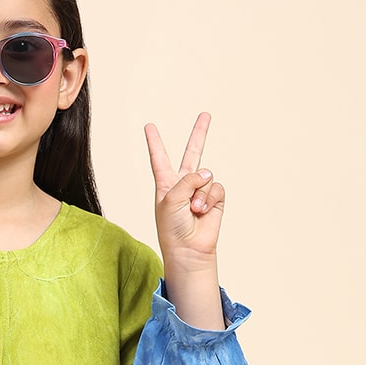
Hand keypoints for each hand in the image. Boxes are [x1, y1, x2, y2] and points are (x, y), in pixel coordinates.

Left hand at [145, 112, 224, 267]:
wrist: (187, 249)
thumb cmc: (172, 227)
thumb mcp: (170, 199)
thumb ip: (187, 180)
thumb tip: (207, 174)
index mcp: (166, 183)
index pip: (159, 158)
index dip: (155, 142)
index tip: (149, 126)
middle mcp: (184, 184)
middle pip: (192, 153)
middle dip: (200, 134)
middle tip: (206, 115)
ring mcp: (200, 190)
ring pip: (206, 175)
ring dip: (199, 194)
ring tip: (192, 210)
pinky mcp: (215, 198)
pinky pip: (216, 187)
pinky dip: (209, 199)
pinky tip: (202, 211)